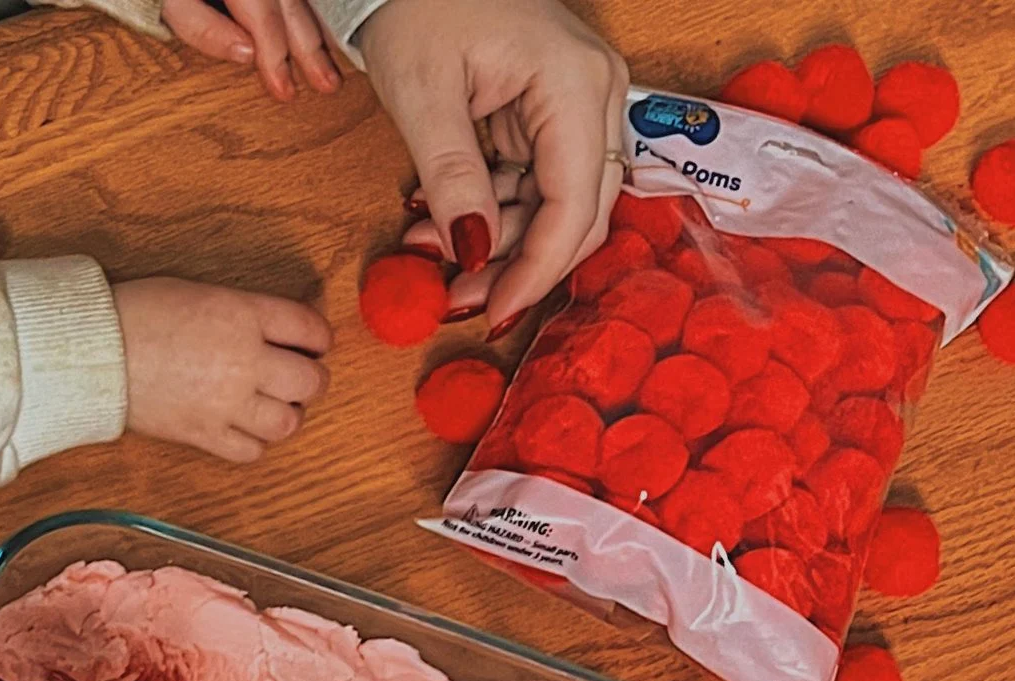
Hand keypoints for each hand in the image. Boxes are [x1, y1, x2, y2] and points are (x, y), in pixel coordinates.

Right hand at [115, 277, 330, 462]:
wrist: (98, 354)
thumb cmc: (140, 314)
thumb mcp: (203, 292)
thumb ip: (246, 312)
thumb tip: (278, 329)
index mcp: (244, 316)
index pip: (310, 329)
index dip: (320, 337)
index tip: (316, 343)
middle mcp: (244, 361)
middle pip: (310, 381)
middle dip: (312, 380)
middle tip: (301, 379)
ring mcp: (225, 404)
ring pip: (288, 422)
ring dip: (288, 415)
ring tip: (274, 406)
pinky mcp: (204, 435)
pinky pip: (251, 451)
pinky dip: (256, 442)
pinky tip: (245, 428)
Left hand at [160, 0, 339, 101]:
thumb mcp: (168, 4)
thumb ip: (204, 27)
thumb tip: (247, 55)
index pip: (264, 14)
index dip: (276, 54)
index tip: (285, 91)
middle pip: (290, 3)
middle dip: (309, 46)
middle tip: (328, 85)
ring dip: (314, 31)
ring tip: (330, 66)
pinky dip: (305, 15)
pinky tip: (316, 34)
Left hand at [359, 0, 628, 324]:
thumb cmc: (419, 2)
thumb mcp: (424, 95)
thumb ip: (454, 176)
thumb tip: (477, 254)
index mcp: (575, 83)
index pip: (576, 205)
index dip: (537, 271)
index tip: (495, 315)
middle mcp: (594, 94)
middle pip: (578, 213)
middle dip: (519, 267)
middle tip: (458, 301)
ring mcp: (578, 105)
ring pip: (556, 208)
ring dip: (498, 246)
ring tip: (429, 255)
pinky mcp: (551, 115)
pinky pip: (536, 186)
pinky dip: (492, 216)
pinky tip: (442, 227)